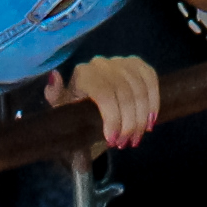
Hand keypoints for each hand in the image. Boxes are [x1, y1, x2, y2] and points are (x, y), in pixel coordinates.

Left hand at [48, 57, 163, 149]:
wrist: (88, 105)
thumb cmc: (74, 111)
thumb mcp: (62, 110)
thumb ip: (55, 97)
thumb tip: (54, 76)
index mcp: (83, 74)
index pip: (105, 93)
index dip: (113, 118)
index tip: (113, 141)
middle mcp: (102, 64)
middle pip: (125, 93)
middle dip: (128, 123)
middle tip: (126, 144)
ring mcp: (121, 62)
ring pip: (140, 89)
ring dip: (141, 118)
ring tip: (136, 137)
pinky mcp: (137, 64)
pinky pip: (151, 79)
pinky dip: (153, 101)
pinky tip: (150, 121)